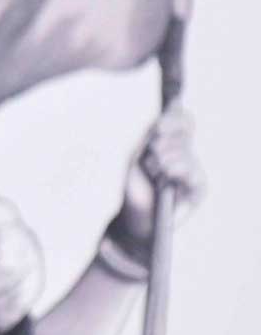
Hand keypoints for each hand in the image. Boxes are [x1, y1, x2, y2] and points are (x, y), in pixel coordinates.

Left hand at [115, 101, 204, 246]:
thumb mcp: (136, 157)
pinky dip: (177, 172)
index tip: (158, 127)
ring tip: (155, 175)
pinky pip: (193, 172)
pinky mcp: (200, 189)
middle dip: (161, 145)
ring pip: (185, 152)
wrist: (136, 216)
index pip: (184, 120)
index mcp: (172, 143)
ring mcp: (194, 170)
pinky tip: (167, 180)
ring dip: (164, 161)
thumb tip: (160, 123)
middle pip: (184, 134)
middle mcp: (186, 154)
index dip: (176, 118)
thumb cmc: (135, 187)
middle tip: (150, 161)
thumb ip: (149, 138)